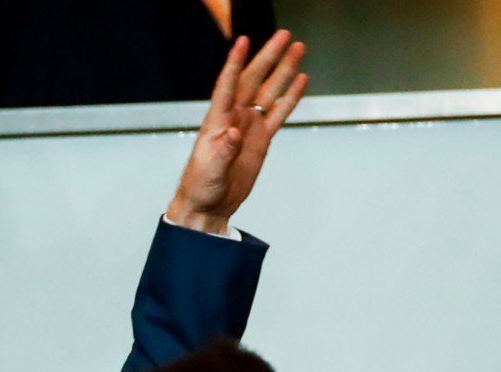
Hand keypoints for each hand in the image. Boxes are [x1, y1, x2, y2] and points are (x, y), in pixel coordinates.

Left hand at [167, 30, 308, 234]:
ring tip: (297, 49)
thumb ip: (223, 151)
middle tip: (284, 36)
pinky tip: (300, 80)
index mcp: (216, 122)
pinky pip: (278, 113)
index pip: (226, 86)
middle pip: (254, 81)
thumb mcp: (210, 171)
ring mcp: (249, 126)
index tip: (243, 42)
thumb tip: (233, 133)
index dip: (234, 64)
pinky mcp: (261, 138)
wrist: (208, 205)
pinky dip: (289, 97)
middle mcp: (233, 118)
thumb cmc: (201, 188)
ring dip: (283, 71)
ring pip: (269, 92)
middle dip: (268, 58)